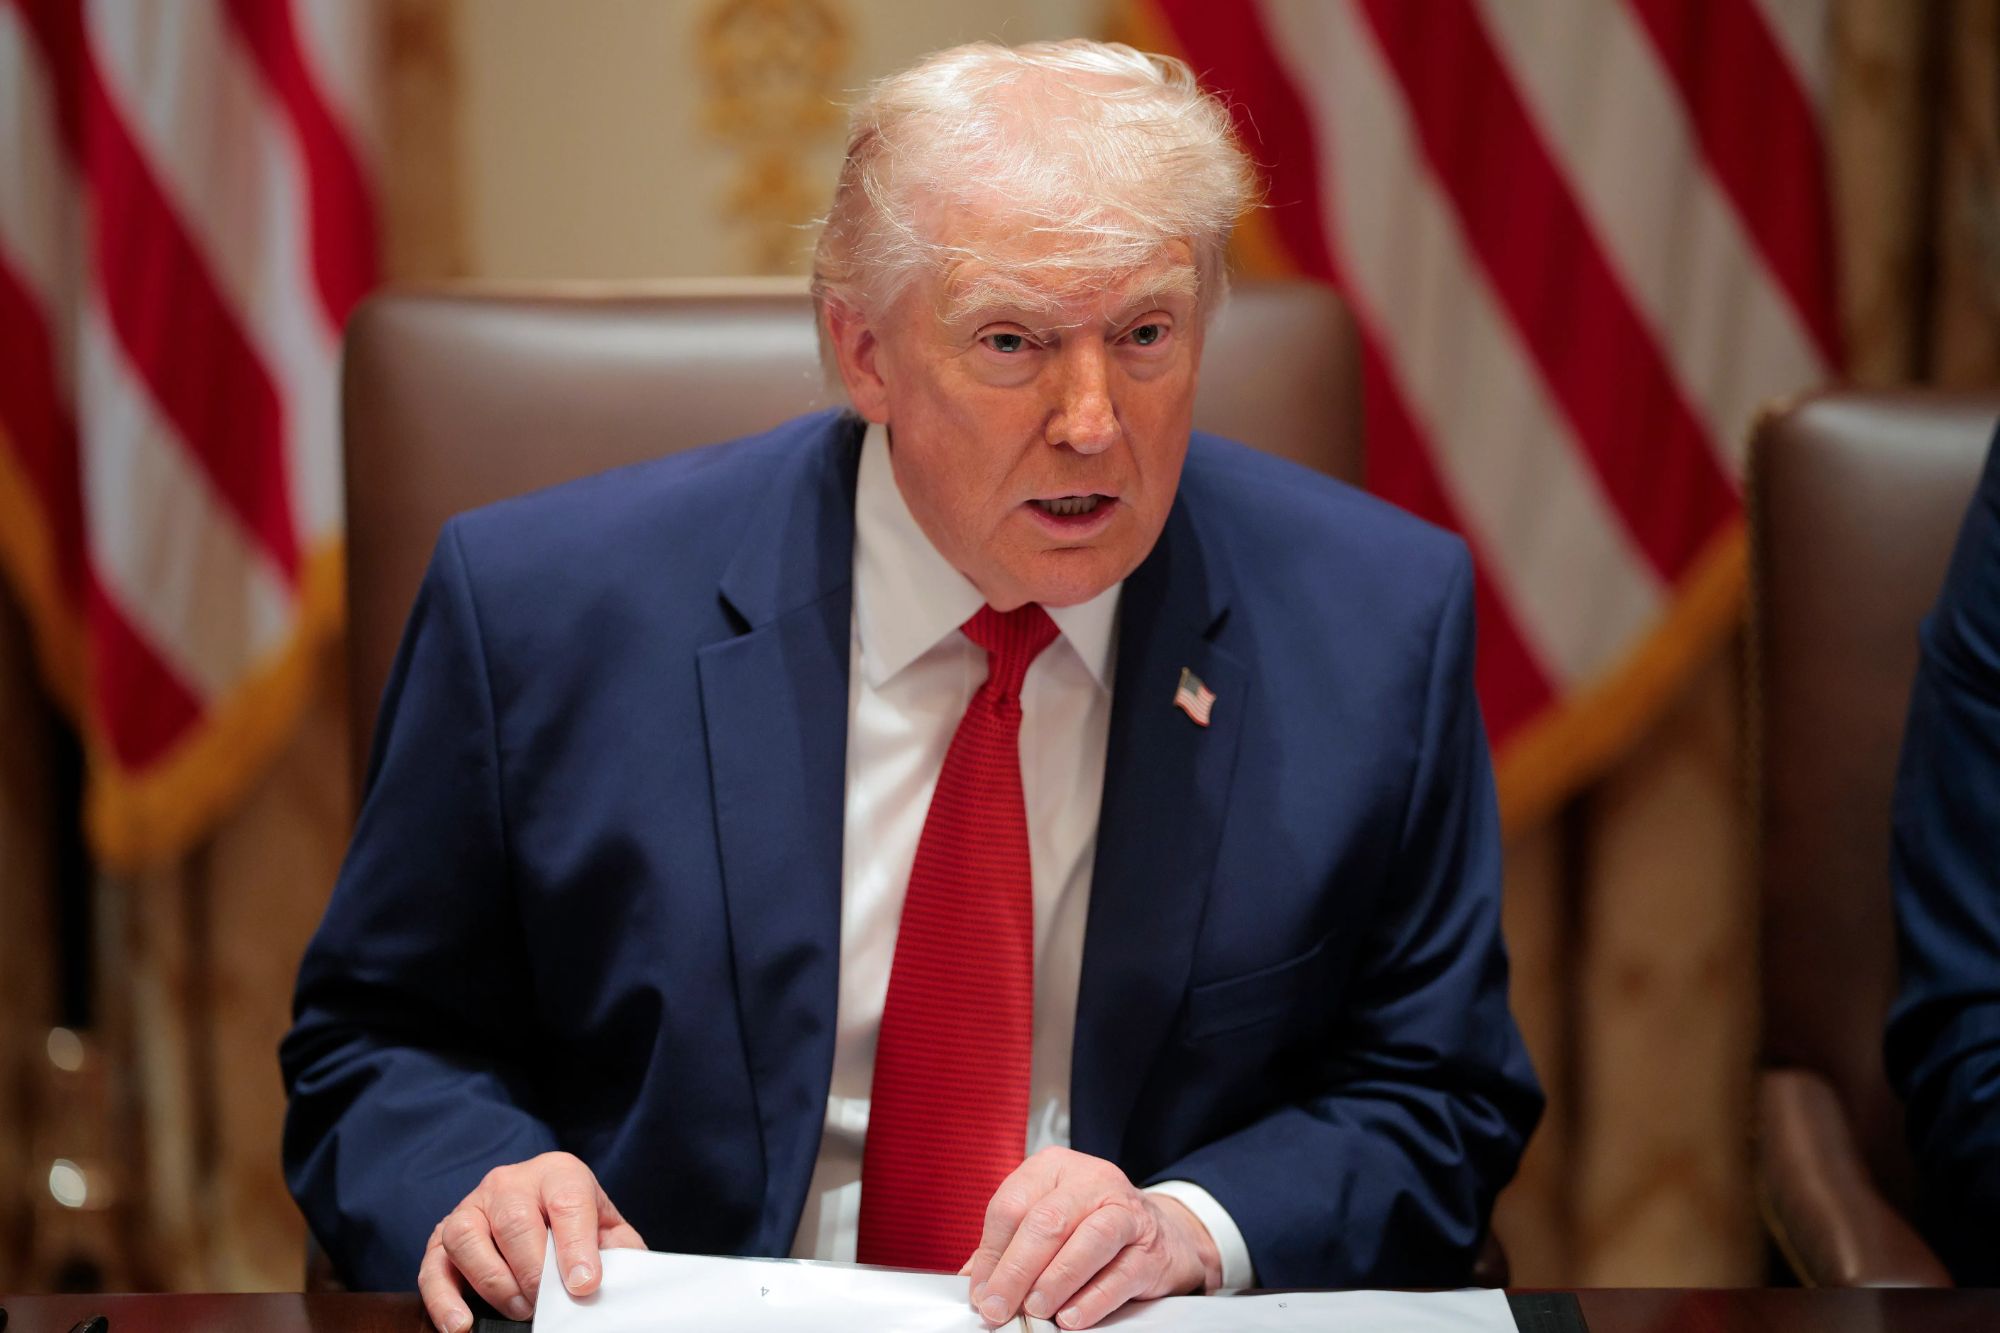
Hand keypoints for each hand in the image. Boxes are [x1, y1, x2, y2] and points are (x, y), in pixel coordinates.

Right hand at [418, 1151, 645, 1332]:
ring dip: (494, 1282)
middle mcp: (509, 1183)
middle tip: (548, 1304)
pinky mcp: (441, 1238)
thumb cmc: (576, 1225)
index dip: (576, 1246)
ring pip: (467, 1237)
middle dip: (533, 1271)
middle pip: (515, 1220)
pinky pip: (432, 1267)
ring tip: (520, 1310)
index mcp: (557, 1173)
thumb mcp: (607, 1230)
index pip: (567, 1202)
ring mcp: (470, 1208)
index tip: (584, 1285)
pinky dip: (443, 1301)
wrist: (539, 1212)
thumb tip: (623, 1283)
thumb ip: (620, 1251)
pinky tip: (462, 1326)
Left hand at [963, 1147, 1221, 1328]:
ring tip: (1036, 1309)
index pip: (1011, 1206)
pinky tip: (1072, 1316)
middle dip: (1017, 1271)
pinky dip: (1093, 1298)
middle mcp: (1091, 1180)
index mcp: (1054, 1168)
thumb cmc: (1091, 1225)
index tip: (981, 1291)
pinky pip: (1120, 1273)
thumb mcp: (1048, 1221)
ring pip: (1089, 1240)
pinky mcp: (1150, 1247)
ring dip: (1056, 1280)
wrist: (1160, 1232)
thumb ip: (1009, 1247)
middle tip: (998, 1307)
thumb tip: (975, 1282)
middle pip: (1047, 1221)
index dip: (991, 1253)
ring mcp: (1126, 1211)